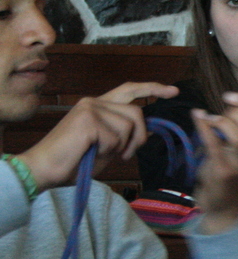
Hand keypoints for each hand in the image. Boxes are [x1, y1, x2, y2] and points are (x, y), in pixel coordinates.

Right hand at [18, 82, 179, 192]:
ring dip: (121, 146)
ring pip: (129, 126)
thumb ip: (125, 134)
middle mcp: (94, 101)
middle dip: (139, 136)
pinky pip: (116, 137)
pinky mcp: (88, 119)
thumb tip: (149, 128)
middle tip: (126, 155)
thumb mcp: (108, 146)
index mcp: (98, 105)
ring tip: (100, 153)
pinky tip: (90, 152)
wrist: (43, 169)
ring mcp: (90, 108)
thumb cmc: (74, 161)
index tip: (173, 91)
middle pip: (136, 112)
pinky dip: (108, 151)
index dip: (153, 89)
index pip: (130, 90)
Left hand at [191, 92, 237, 232]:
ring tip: (210, 118)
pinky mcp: (222, 172)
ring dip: (224, 122)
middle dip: (236, 111)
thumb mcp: (232, 149)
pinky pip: (215, 147)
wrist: (220, 206)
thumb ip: (234, 130)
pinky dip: (204, 128)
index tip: (231, 95)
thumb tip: (226, 106)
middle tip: (218, 113)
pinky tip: (197, 116)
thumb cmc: (223, 174)